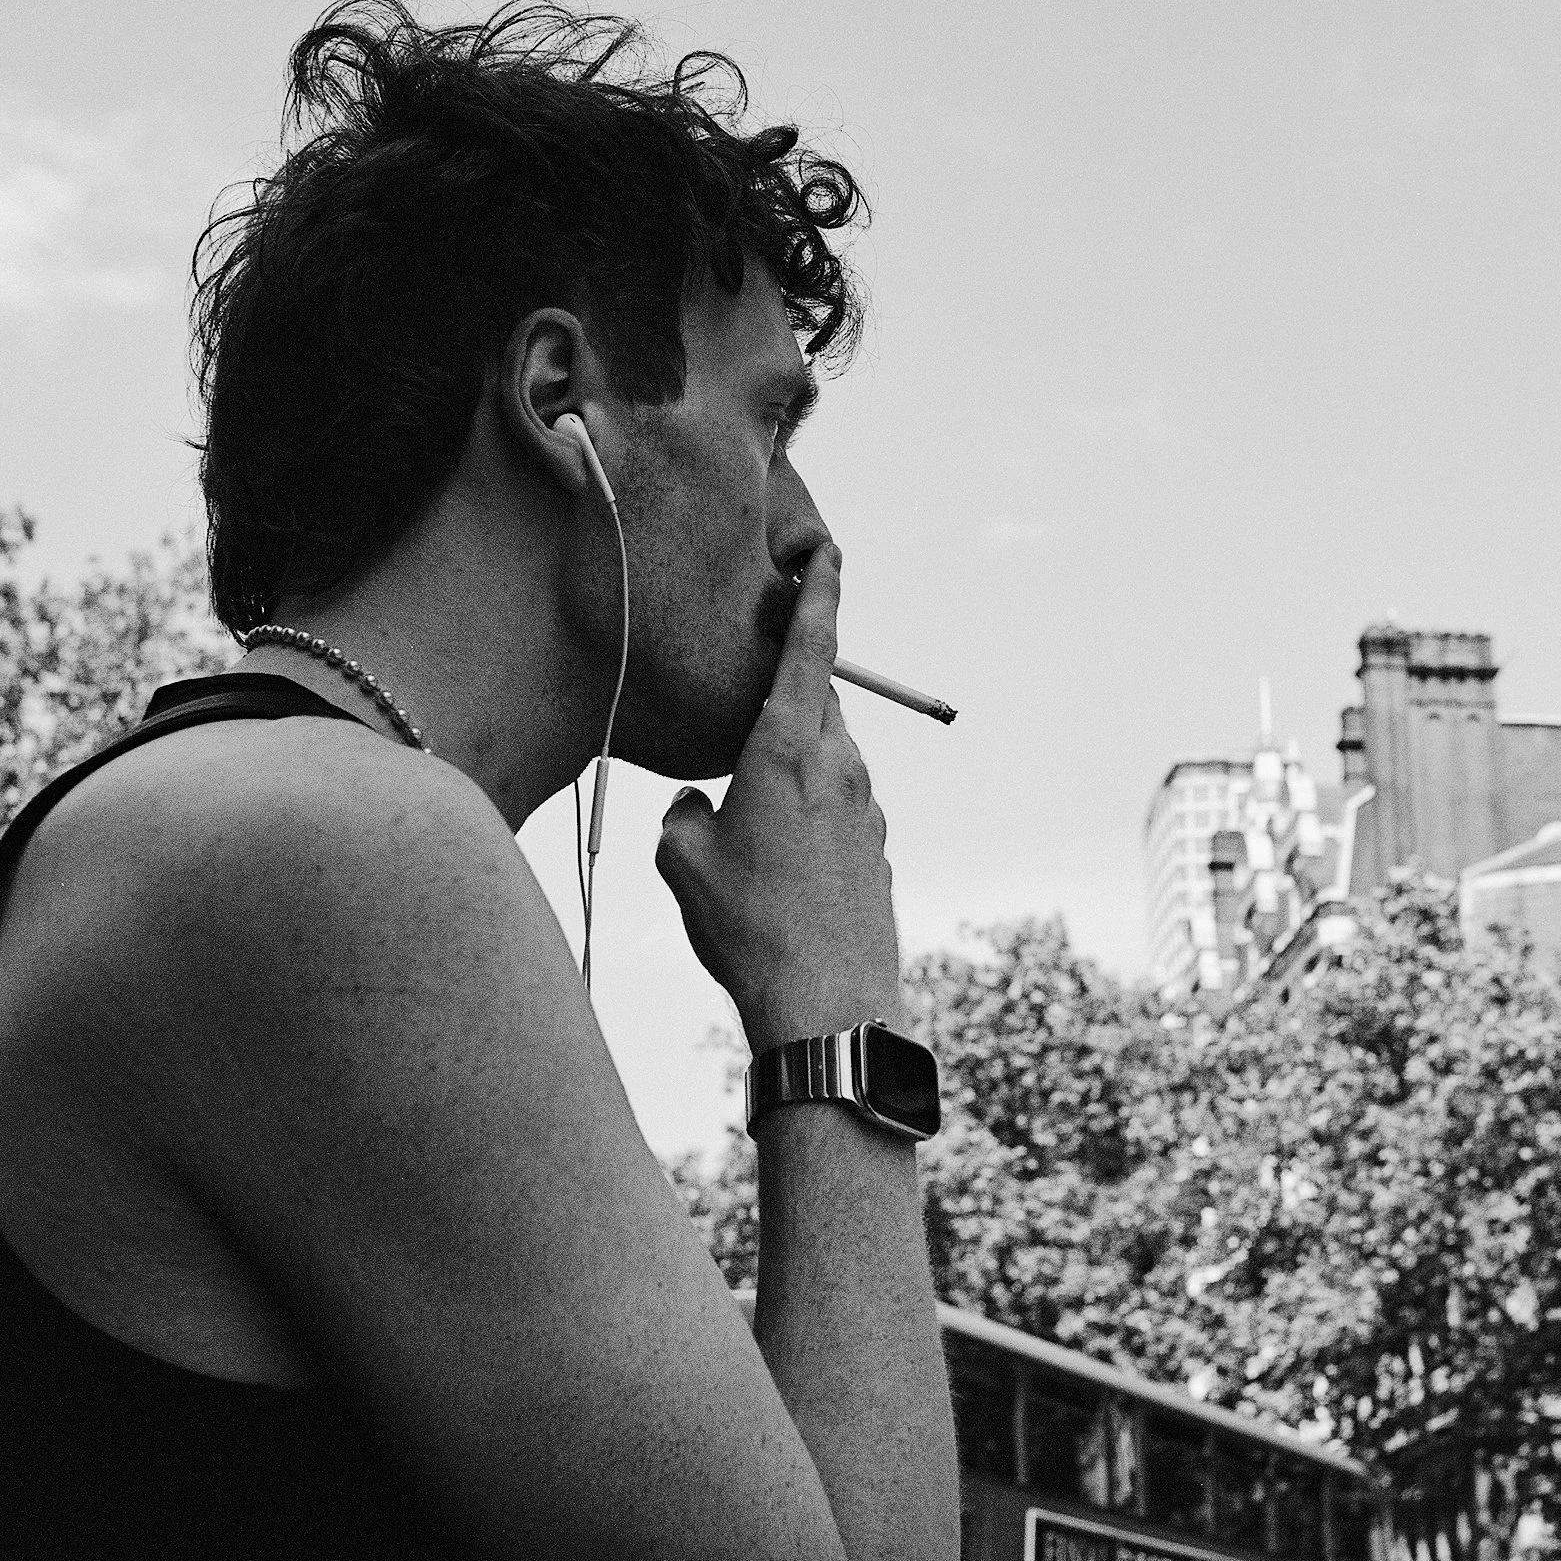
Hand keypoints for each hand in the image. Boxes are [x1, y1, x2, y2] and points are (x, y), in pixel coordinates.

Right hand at [656, 546, 903, 1050]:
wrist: (830, 1006)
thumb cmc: (751, 929)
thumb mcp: (685, 864)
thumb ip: (682, 815)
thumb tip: (696, 805)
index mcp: (791, 749)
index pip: (812, 650)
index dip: (819, 596)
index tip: (829, 554)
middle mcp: (840, 767)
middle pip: (817, 704)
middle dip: (784, 698)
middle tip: (745, 706)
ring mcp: (868, 808)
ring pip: (829, 757)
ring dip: (794, 764)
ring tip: (751, 816)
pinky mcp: (878, 848)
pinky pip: (840, 806)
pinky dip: (811, 810)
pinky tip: (780, 864)